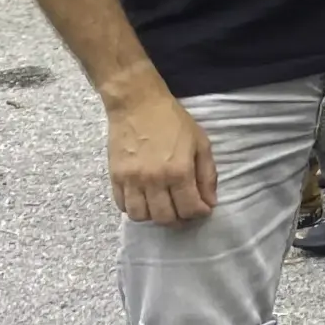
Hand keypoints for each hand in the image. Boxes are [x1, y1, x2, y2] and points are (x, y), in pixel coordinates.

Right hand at [108, 84, 218, 224]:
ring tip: (163, 206)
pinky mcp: (115, 177)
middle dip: (178, 220)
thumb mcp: (201, 143)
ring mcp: (132, 180)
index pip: (189, 209)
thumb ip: (207, 175)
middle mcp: (154, 180)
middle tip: (184, 212)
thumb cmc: (173, 121)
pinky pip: (122, 206)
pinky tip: (144, 199)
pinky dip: (134, 209)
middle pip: (164, 218)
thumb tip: (210, 202)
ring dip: (154, 217)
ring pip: (141, 217)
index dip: (199, 214)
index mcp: (179, 171)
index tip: (202, 209)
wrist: (138, 104)